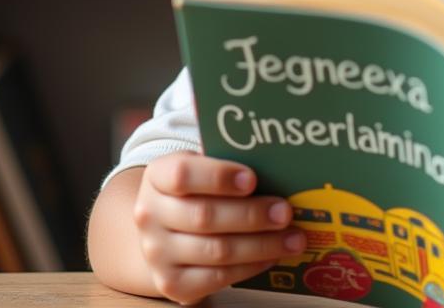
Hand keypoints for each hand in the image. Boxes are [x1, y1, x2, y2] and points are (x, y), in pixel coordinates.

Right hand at [133, 151, 305, 304]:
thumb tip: (277, 160)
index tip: (253, 179)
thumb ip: (228, 160)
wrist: (163, 230)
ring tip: (293, 237)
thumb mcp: (202, 165)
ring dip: (261, 244)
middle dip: (252, 215)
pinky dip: (250, 267)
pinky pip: (216, 278)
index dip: (219, 176)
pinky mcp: (171, 283)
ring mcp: (157, 253)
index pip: (183, 174)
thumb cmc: (196, 189)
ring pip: (215, 250)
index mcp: (157, 175)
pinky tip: (273, 255)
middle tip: (286, 212)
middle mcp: (149, 215)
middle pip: (205, 216)